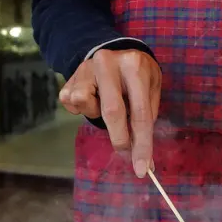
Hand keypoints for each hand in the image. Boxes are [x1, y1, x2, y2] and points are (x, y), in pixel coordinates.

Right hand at [59, 49, 160, 177]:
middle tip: (126, 153)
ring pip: (85, 104)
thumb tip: (144, 159)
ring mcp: (85, 68)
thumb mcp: (151, 88)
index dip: (142, 144)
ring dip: (96, 115)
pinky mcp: (70, 77)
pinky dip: (83, 109)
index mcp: (134, 65)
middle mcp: (107, 63)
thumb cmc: (137, 75)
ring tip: (105, 104)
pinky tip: (93, 99)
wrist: (114, 52)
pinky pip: (71, 105)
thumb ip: (146, 118)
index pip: (140, 112)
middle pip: (112, 112)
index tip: (143, 169)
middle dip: (120, 140)